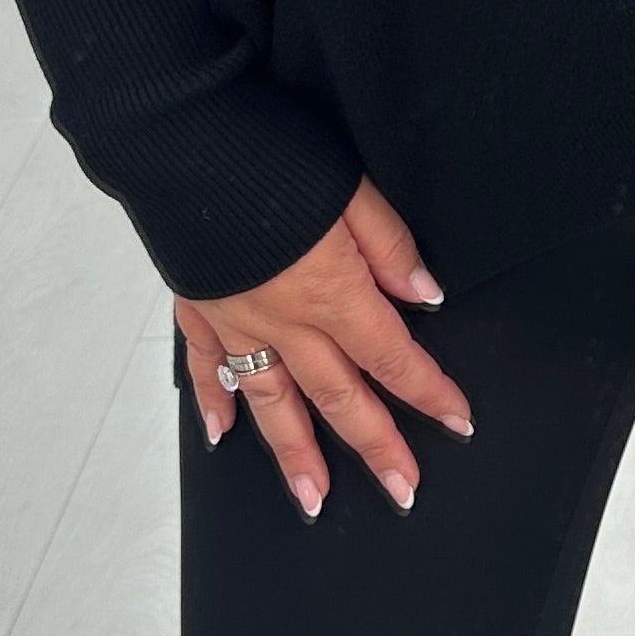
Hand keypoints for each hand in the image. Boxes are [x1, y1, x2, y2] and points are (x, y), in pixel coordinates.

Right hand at [177, 178, 471, 522]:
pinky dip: (213, 401)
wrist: (177, 138)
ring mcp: (235, 319)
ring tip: (313, 496)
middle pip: (340, 397)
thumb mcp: (350, 188)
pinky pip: (205, 366)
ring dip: (296, 454)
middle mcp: (283, 320)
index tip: (457, 421)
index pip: (392, 357)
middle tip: (401, 490)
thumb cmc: (265, 154)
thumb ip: (389, 245)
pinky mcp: (197, 304)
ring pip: (272, 401)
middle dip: (375, 447)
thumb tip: (424, 292)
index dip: (429, 392)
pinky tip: (222, 432)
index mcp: (331, 292)